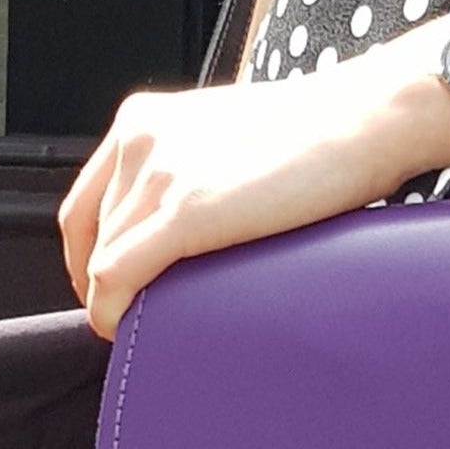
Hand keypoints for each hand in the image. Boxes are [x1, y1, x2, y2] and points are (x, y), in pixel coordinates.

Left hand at [58, 62, 428, 340]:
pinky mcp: (184, 213)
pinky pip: (117, 275)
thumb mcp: (226, 137)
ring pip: (102, 258)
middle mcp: (139, 141)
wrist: (363, 119)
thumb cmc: (318, 133)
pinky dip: (111, 310)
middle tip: (131, 313)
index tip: (107, 283)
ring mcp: (158, 175)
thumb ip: (190, 169)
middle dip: (104, 280)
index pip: (86, 200)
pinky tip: (124, 329)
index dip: (87, 252)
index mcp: (144, 120)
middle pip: (92, 233)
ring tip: (143, 324)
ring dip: (115, 299)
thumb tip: (184, 222)